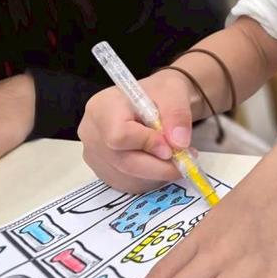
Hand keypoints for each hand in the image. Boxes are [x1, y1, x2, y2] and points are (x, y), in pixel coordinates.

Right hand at [78, 70, 197, 193]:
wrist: (155, 102)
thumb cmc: (160, 93)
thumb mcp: (174, 93)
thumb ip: (177, 115)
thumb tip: (178, 144)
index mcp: (102, 107)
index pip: (118, 135)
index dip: (147, 145)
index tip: (172, 147)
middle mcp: (91, 133)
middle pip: (122, 161)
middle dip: (158, 166)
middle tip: (185, 162)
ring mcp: (94, 155)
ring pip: (126, 177)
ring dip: (157, 174)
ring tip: (175, 159)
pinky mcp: (103, 170)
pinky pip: (127, 184)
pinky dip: (149, 179)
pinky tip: (160, 164)